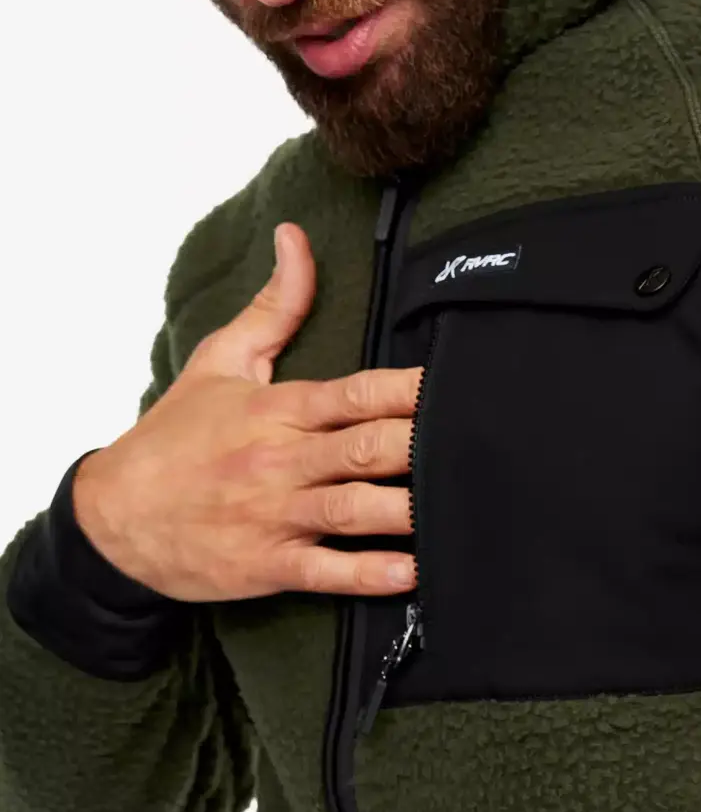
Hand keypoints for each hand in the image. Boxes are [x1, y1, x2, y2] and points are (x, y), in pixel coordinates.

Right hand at [72, 222, 423, 601]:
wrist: (111, 516)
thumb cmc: (173, 438)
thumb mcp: (219, 361)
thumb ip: (273, 306)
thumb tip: (297, 238)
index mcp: (278, 409)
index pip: (357, 393)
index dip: (410, 391)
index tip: (457, 386)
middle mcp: (282, 460)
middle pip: (367, 448)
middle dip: (423, 446)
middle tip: (479, 445)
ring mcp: (275, 514)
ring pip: (354, 509)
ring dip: (408, 510)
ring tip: (461, 507)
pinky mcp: (266, 563)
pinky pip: (325, 570)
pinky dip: (368, 573)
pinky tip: (411, 573)